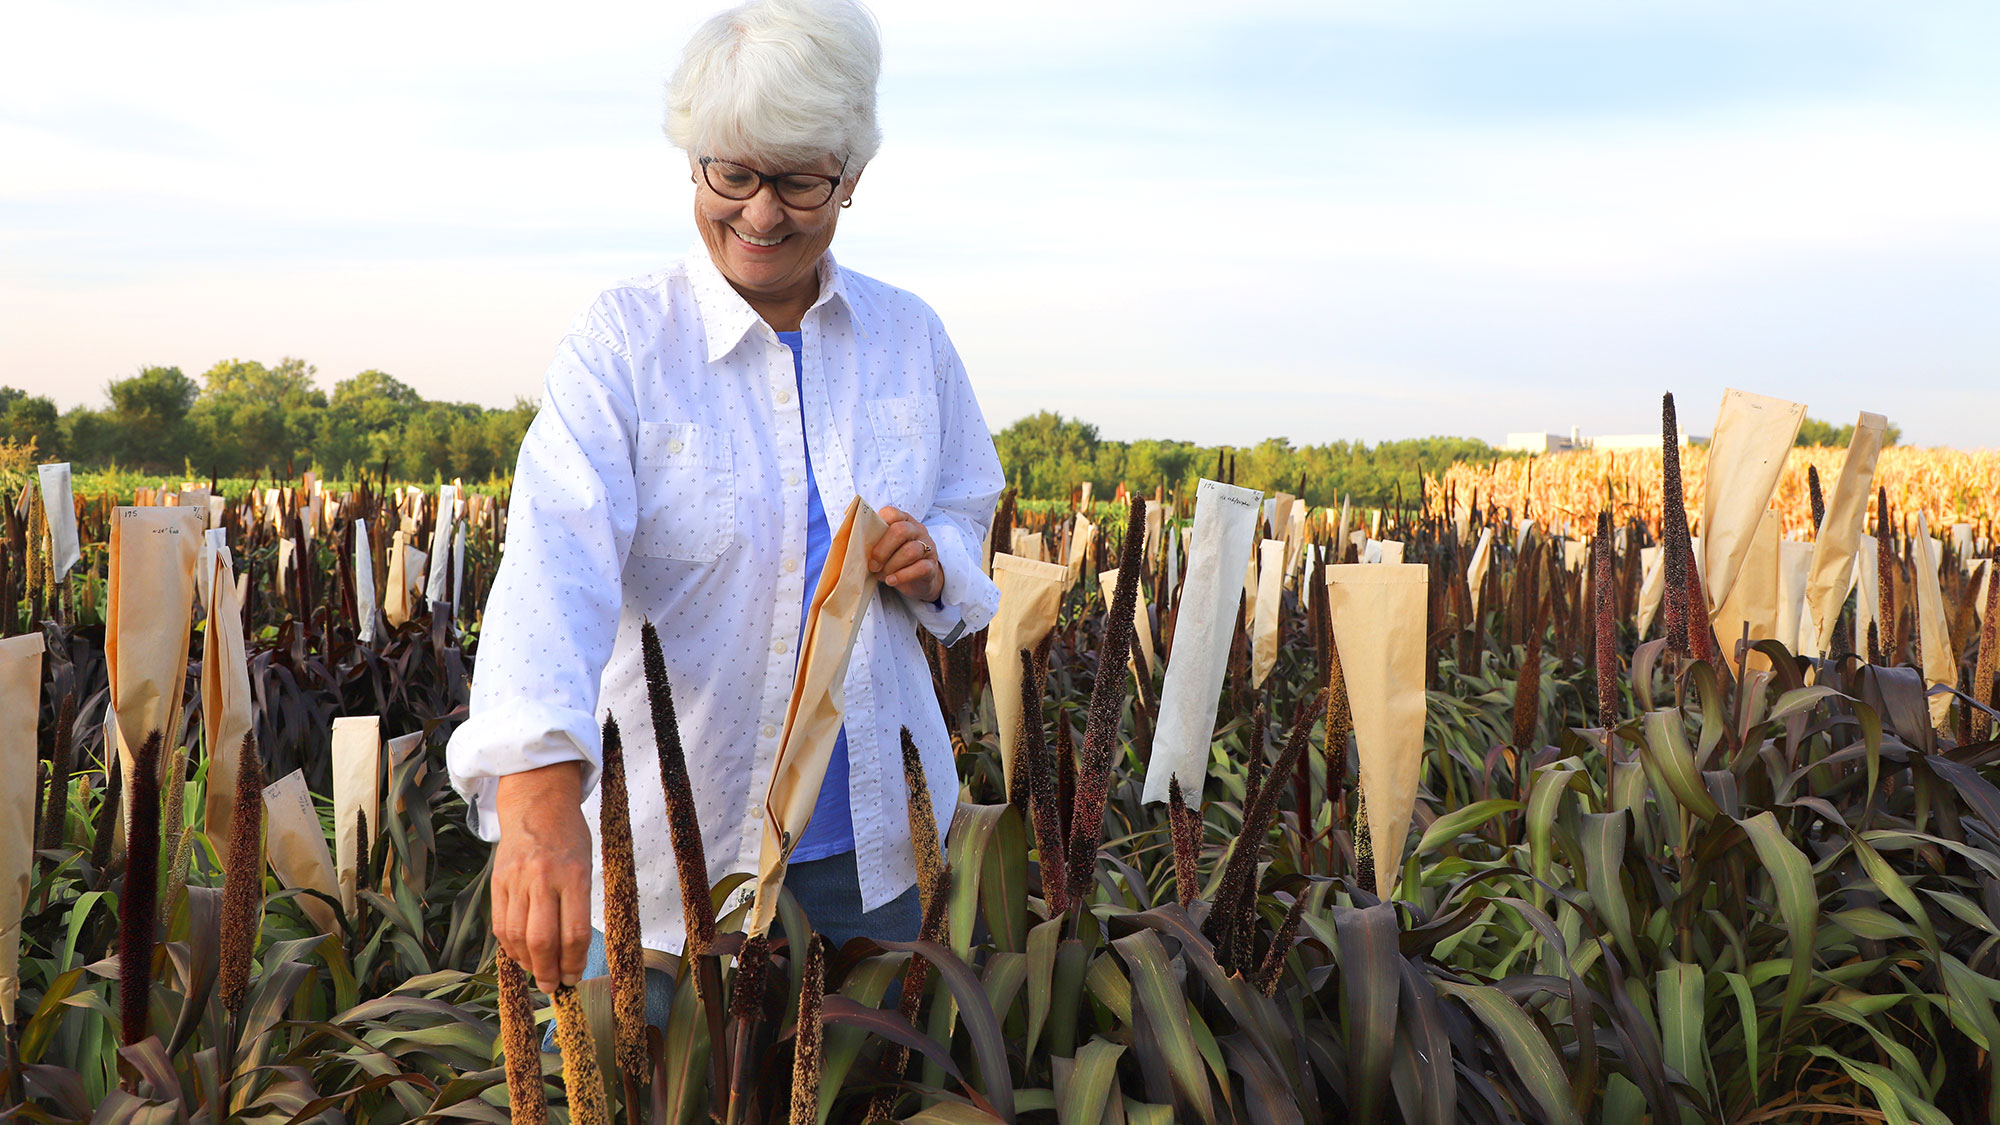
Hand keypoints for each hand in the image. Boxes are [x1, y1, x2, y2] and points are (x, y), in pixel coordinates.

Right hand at [492, 761, 593, 993]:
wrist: (537, 802)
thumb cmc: (569, 836)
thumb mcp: (586, 864)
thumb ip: (578, 904)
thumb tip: (571, 952)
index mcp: (575, 875)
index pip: (574, 932)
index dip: (574, 962)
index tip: (574, 977)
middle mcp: (544, 878)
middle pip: (543, 940)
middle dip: (549, 971)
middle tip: (554, 985)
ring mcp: (517, 880)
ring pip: (517, 937)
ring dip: (528, 963)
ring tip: (538, 972)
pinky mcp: (497, 881)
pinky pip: (500, 924)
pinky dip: (510, 947)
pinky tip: (520, 955)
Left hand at [869, 505, 944, 601]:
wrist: (918, 580)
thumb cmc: (895, 560)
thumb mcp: (884, 548)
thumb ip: (871, 541)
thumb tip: (849, 543)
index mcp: (903, 521)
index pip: (891, 513)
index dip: (877, 525)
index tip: (866, 543)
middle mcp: (917, 530)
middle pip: (901, 530)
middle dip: (882, 550)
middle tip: (873, 565)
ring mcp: (927, 547)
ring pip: (911, 550)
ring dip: (891, 565)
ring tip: (882, 575)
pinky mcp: (931, 566)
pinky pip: (920, 568)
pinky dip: (902, 576)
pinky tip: (891, 581)